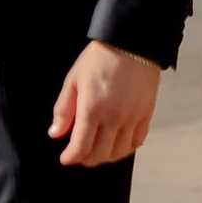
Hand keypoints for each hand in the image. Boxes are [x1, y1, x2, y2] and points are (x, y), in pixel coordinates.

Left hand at [51, 41, 161, 167]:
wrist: (131, 43)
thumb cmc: (99, 59)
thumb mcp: (73, 80)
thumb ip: (63, 110)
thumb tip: (55, 134)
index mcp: (92, 109)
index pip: (81, 147)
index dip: (71, 158)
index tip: (66, 159)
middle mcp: (113, 117)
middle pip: (100, 154)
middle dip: (86, 160)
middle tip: (79, 156)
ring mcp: (132, 117)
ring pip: (119, 152)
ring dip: (105, 157)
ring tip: (97, 152)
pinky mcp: (146, 114)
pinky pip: (137, 142)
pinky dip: (125, 149)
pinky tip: (116, 145)